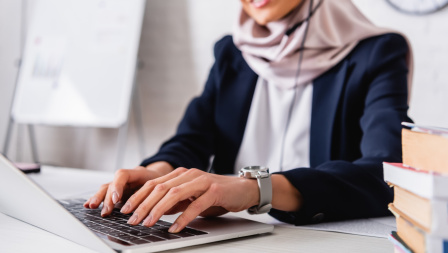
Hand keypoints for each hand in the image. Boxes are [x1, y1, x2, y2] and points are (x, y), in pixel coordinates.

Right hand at [83, 162, 173, 216]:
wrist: (161, 178)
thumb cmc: (162, 182)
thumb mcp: (162, 185)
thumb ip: (157, 193)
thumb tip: (153, 208)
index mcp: (137, 173)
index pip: (122, 175)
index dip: (117, 186)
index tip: (117, 199)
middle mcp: (126, 179)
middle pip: (112, 184)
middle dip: (107, 198)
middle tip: (106, 211)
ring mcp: (120, 185)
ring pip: (106, 189)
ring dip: (99, 198)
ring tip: (92, 207)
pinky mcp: (117, 193)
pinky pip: (105, 195)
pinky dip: (97, 199)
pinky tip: (88, 205)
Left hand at [120, 167, 259, 232]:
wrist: (243, 189)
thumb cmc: (217, 193)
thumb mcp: (191, 196)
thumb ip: (175, 201)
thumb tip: (155, 211)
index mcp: (181, 174)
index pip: (153, 183)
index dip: (138, 196)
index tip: (126, 210)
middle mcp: (189, 174)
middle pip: (160, 188)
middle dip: (143, 205)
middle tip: (132, 220)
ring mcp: (201, 181)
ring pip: (173, 194)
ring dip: (158, 210)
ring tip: (148, 223)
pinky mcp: (214, 190)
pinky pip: (195, 205)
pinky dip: (183, 217)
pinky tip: (175, 228)